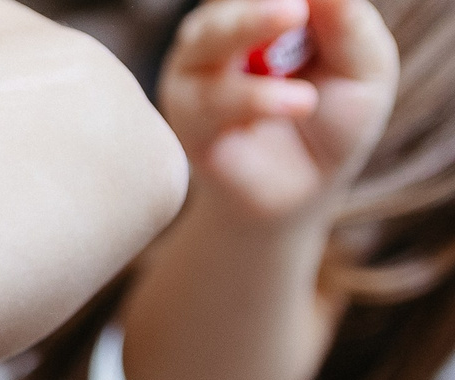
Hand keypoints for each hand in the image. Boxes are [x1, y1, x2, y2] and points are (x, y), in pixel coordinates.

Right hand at [161, 0, 397, 225]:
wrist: (305, 189)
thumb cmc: (336, 120)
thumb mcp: (364, 66)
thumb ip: (347, 22)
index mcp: (265, 5)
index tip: (307, 7)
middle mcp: (224, 27)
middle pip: (230, 0)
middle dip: (259, 7)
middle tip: (295, 8)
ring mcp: (198, 69)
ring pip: (210, 37)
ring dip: (249, 32)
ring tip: (303, 69)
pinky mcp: (186, 116)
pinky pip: (209, 98)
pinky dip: (254, 98)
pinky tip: (298, 104)